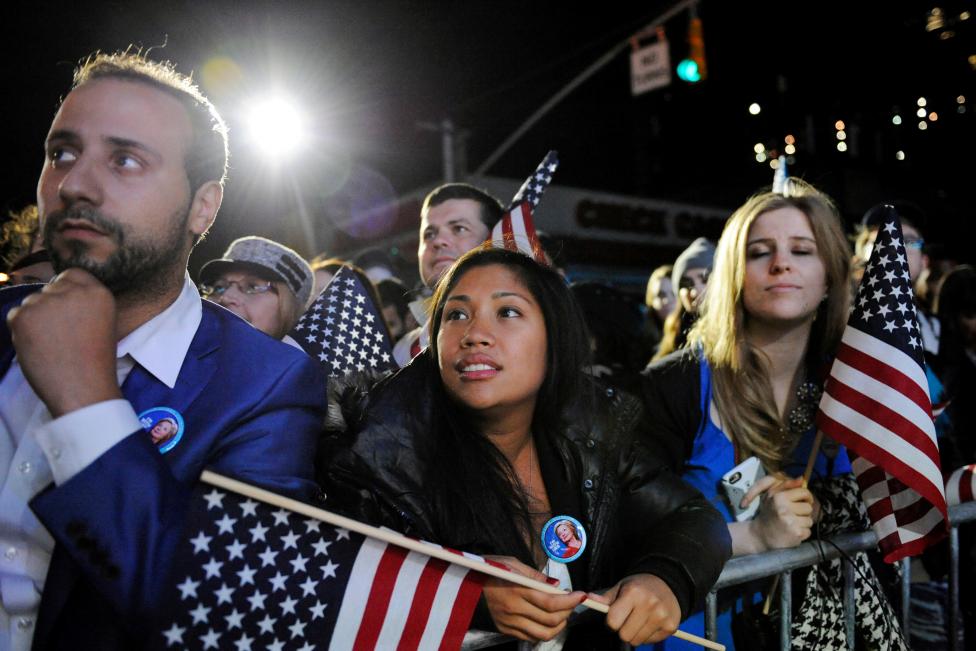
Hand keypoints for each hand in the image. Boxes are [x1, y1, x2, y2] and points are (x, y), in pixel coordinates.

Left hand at [7, 268, 120, 416]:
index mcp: (98, 292)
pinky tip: (38, 347)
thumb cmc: (95, 362)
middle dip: (49, 306)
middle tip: (58, 333)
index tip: (66, 309)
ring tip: (50, 344)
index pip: (72, 275)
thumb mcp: (103, 322)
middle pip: (49, 288)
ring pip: (30, 302)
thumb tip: (57, 295)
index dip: (65, 291)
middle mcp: (72, 292)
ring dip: (35, 319)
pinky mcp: (24, 316)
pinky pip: (15, 316)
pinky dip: (21, 331)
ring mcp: (46, 302)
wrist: (83, 388)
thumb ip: (84, 304)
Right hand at [483, 555, 584, 641]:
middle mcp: (515, 610)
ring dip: (558, 626)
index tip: (581, 595)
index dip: (570, 601)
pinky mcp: (505, 630)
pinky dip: (544, 631)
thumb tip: (555, 586)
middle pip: (551, 620)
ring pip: (543, 634)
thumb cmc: (488, 571)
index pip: (551, 602)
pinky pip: (530, 637)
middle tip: (572, 603)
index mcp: (518, 590)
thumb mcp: (511, 563)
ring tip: (562, 615)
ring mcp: (510, 623)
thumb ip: (535, 575)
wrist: (463, 587)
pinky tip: (546, 621)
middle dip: (568, 612)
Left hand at [590, 573, 679, 645]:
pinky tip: (650, 622)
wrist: (667, 583)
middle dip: (622, 630)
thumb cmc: (638, 586)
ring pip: (636, 641)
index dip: (611, 622)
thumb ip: (605, 598)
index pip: (613, 621)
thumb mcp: (621, 587)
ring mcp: (661, 616)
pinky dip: (647, 635)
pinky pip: (650, 641)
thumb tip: (587, 599)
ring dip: (634, 634)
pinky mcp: (671, 626)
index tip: (615, 616)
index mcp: (633, 593)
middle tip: (627, 619)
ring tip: (639, 620)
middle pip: (624, 635)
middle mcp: (649, 604)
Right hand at [742, 475, 813, 549]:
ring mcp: (790, 521)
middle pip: (808, 507)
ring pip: (810, 520)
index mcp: (778, 497)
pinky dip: (802, 533)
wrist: (760, 536)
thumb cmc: (768, 515)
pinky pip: (808, 531)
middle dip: (803, 512)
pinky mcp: (796, 533)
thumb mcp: (772, 496)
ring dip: (803, 523)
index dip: (807, 497)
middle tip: (793, 515)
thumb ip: (786, 485)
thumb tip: (801, 479)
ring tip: (792, 524)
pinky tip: (792, 532)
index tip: (803, 501)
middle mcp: (784, 508)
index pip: (804, 492)